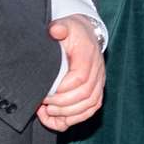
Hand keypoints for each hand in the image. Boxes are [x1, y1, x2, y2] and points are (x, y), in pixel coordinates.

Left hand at [37, 17, 105, 132]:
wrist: (87, 34)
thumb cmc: (73, 32)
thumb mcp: (64, 24)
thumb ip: (59, 27)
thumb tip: (55, 31)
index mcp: (88, 55)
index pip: (80, 78)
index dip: (62, 90)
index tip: (45, 92)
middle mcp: (98, 71)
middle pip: (86, 95)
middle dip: (62, 104)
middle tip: (44, 103)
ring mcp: (99, 82)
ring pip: (90, 105)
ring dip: (68, 113)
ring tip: (49, 111)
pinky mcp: (97, 91)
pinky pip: (91, 110)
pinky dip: (75, 118)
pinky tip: (59, 118)